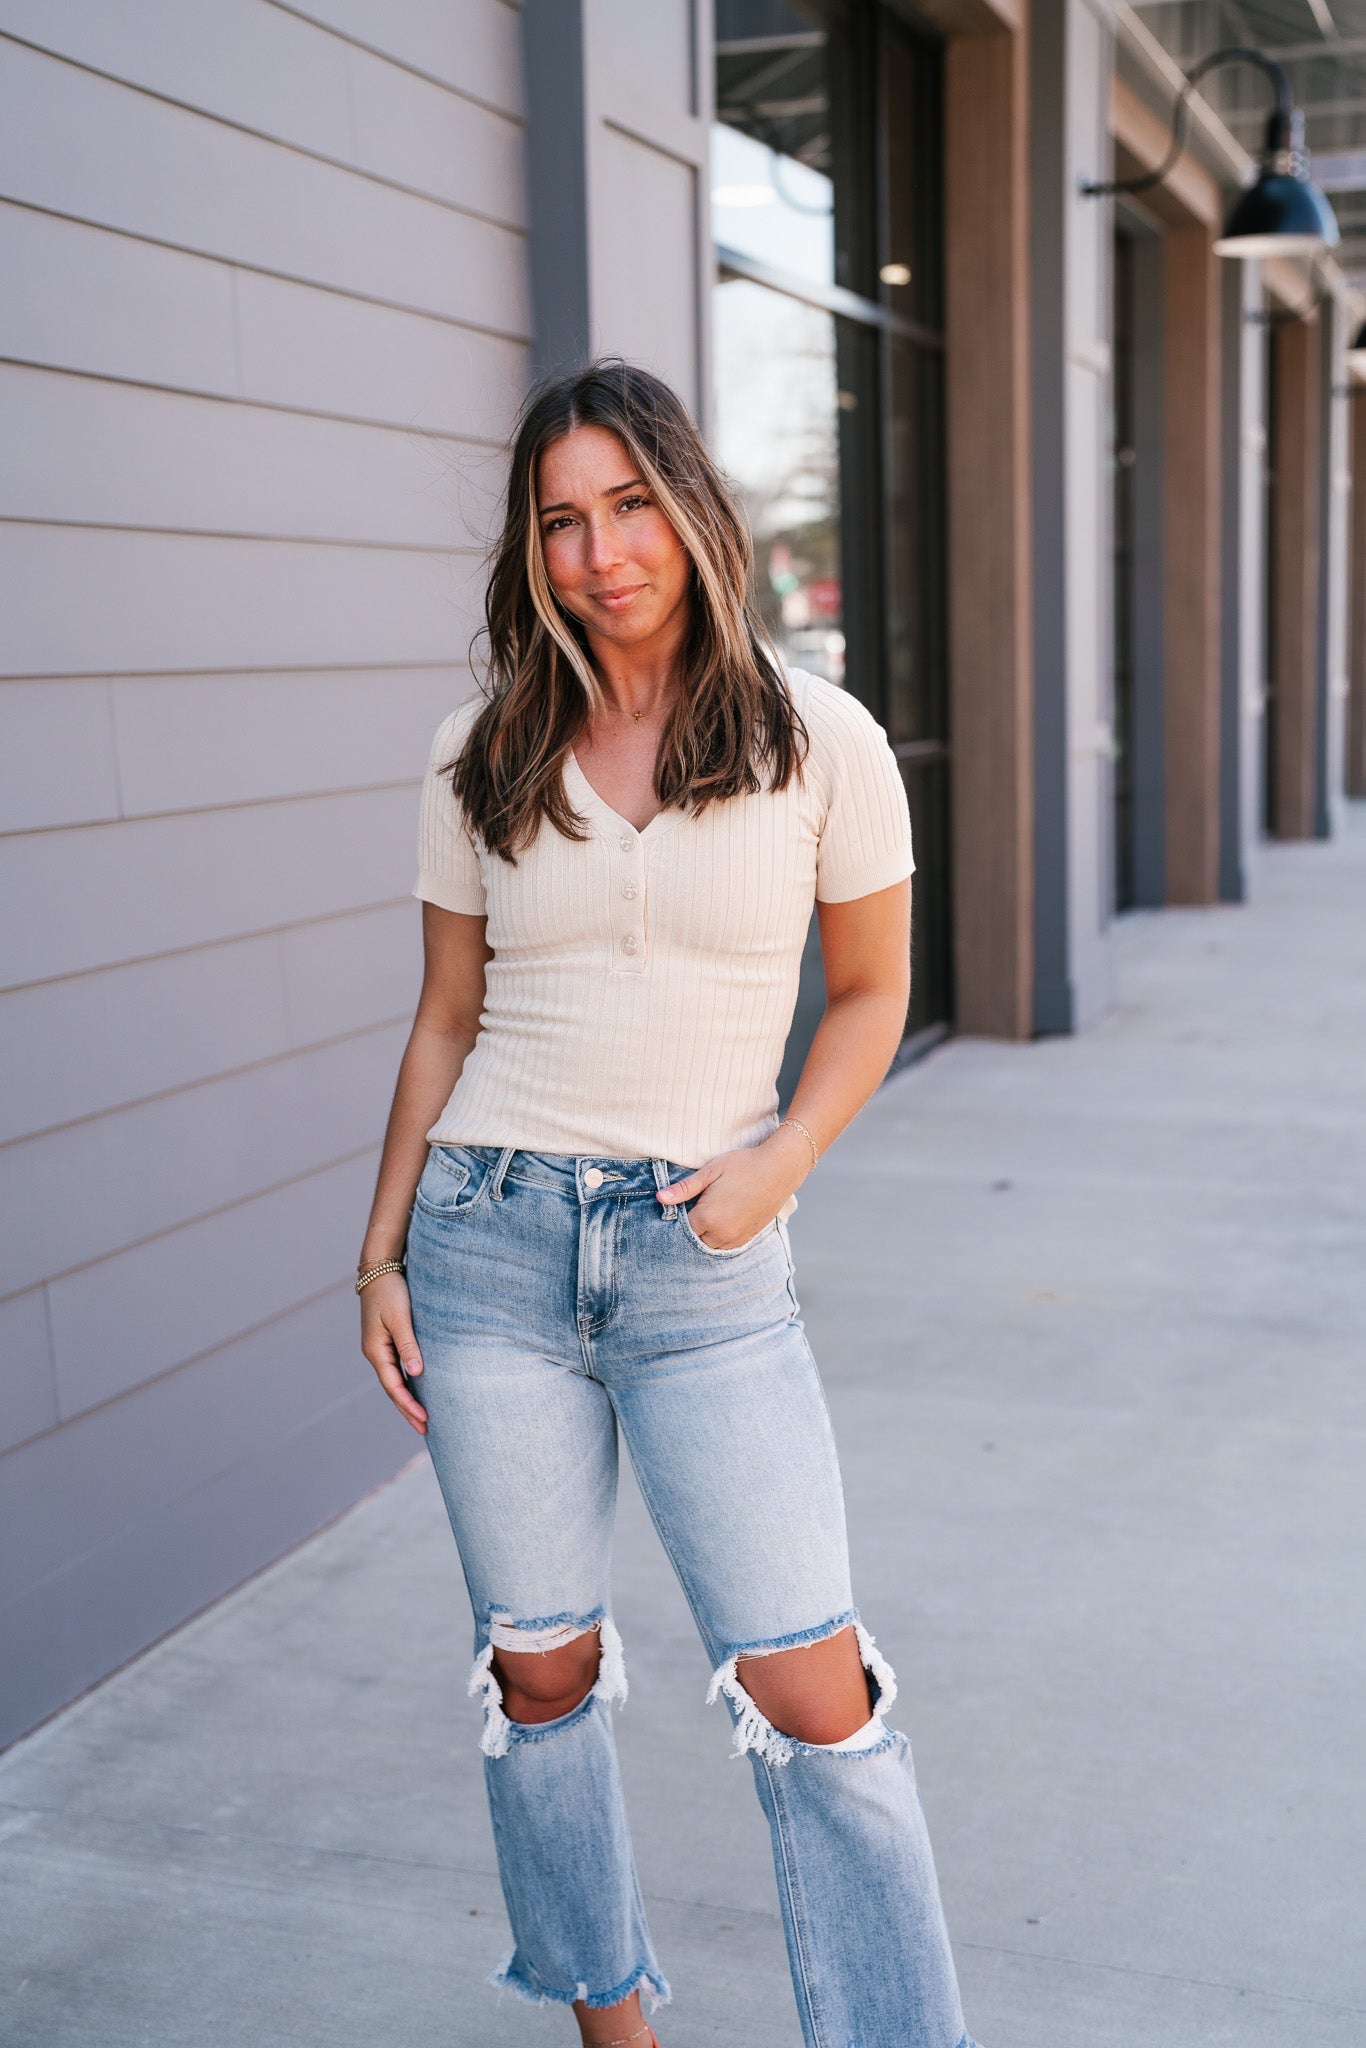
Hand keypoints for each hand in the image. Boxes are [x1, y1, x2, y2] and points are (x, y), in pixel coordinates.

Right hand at [360, 1272, 427, 1432]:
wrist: (379, 1270)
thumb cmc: (391, 1291)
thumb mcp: (399, 1318)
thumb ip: (408, 1345)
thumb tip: (416, 1373)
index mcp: (376, 1351)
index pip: (394, 1386)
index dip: (409, 1405)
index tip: (425, 1420)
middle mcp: (376, 1353)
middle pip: (392, 1389)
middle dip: (407, 1410)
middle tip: (425, 1430)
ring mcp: (380, 1348)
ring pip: (394, 1381)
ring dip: (407, 1400)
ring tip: (422, 1419)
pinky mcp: (387, 1341)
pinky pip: (397, 1369)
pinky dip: (407, 1384)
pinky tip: (417, 1391)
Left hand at [657, 1131, 808, 1249]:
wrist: (779, 1168)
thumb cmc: (743, 1165)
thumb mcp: (710, 1171)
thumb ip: (684, 1188)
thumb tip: (660, 1198)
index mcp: (707, 1217)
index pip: (681, 1228)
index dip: (678, 1217)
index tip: (679, 1206)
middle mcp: (721, 1234)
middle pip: (694, 1241)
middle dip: (690, 1229)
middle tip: (692, 1209)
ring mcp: (736, 1238)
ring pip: (710, 1247)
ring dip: (705, 1236)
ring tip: (707, 1215)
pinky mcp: (748, 1237)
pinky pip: (726, 1247)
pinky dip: (719, 1239)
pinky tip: (720, 1222)